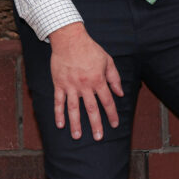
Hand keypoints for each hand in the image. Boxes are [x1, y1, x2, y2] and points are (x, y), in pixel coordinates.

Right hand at [49, 22, 122, 140]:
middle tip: (98, 137)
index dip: (112, 114)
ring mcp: (71, 86)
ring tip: (77, 136)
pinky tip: (60, 125)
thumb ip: (114, 77)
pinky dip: (59, 114)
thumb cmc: (91, 49)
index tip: (115, 124)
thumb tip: (120, 93)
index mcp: (98, 80)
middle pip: (92, 108)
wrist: (70, 40)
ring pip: (74, 108)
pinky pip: (59, 102)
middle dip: (96, 124)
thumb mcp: (107, 61)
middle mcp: (85, 85)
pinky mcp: (59, 84)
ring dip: (76, 123)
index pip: (107, 101)